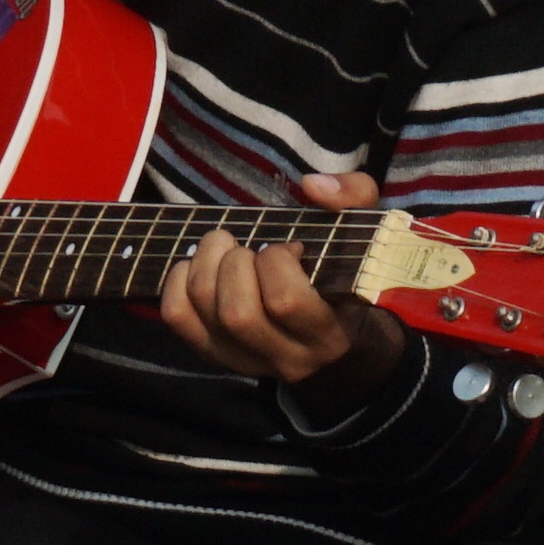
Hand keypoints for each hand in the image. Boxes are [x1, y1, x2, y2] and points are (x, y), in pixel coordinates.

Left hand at [159, 169, 408, 394]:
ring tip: (226, 249)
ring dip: (206, 263)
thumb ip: (354, 198)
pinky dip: (178, 279)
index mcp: (326, 332)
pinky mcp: (213, 353)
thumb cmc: (347, 279)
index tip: (291, 248)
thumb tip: (311, 186)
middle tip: (250, 246)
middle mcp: (283, 356)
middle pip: (238, 312)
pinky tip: (202, 267)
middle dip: (236, 262)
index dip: (278, 262)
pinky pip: (176, 316)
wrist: (336, 345)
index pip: (286, 302)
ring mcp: (243, 359)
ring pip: (205, 310)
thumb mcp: (367, 235)